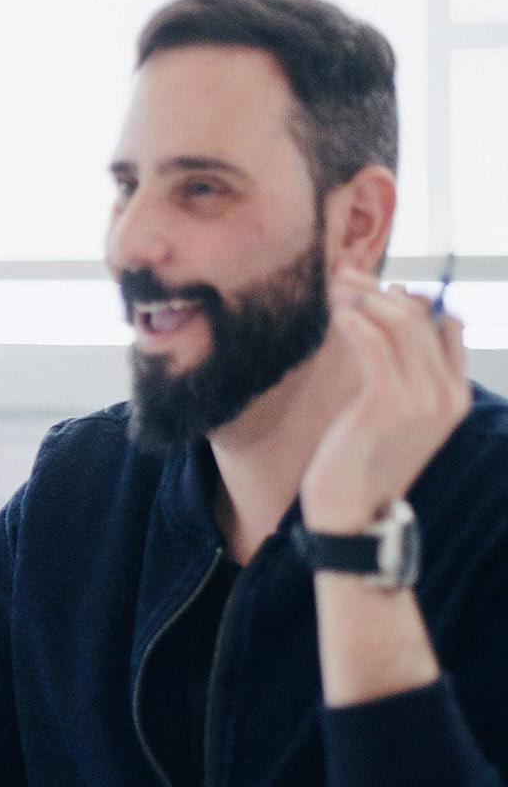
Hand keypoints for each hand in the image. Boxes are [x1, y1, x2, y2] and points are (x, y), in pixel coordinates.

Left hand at [300, 269, 469, 533]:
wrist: (349, 512)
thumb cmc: (359, 460)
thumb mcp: (388, 414)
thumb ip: (396, 374)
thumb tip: (385, 324)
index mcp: (454, 396)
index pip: (447, 327)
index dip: (413, 300)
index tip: (375, 288)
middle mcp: (446, 395)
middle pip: (422, 318)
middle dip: (379, 289)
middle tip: (343, 274)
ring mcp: (421, 399)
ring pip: (399, 324)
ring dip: (362, 296)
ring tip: (333, 285)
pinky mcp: (387, 403)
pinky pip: (374, 343)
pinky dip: (353, 319)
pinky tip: (335, 312)